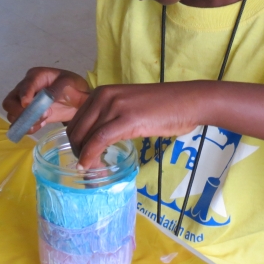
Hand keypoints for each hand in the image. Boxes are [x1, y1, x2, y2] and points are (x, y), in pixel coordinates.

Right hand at [3, 67, 89, 133]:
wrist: (78, 101)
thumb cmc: (74, 87)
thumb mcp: (69, 84)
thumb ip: (57, 90)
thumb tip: (46, 98)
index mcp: (36, 76)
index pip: (25, 85)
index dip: (24, 94)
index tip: (26, 104)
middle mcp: (26, 88)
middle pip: (10, 101)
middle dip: (19, 111)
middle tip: (36, 116)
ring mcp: (24, 103)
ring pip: (12, 114)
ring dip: (24, 120)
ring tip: (42, 121)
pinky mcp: (29, 115)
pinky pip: (20, 123)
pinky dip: (26, 127)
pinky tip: (39, 126)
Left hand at [67, 82, 203, 169]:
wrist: (188, 101)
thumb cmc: (164, 106)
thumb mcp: (129, 106)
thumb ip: (112, 116)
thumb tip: (98, 137)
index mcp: (102, 92)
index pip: (75, 120)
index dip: (75, 141)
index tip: (82, 157)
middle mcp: (104, 95)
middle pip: (75, 129)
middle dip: (77, 151)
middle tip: (87, 167)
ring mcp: (115, 106)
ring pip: (85, 135)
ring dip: (84, 157)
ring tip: (91, 171)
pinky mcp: (127, 119)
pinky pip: (99, 140)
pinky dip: (91, 155)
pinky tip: (91, 166)